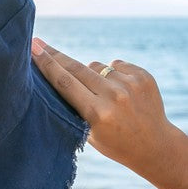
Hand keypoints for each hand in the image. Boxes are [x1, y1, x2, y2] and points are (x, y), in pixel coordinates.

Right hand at [31, 37, 176, 176]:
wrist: (155, 145)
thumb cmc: (115, 143)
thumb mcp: (89, 133)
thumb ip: (76, 106)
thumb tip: (61, 71)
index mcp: (97, 114)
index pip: (65, 82)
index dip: (46, 63)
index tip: (33, 47)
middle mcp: (113, 96)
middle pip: (75, 68)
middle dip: (54, 55)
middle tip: (38, 42)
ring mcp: (130, 84)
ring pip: (95, 66)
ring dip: (90, 74)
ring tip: (101, 95)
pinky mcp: (142, 76)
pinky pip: (115, 65)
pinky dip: (111, 74)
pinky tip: (119, 92)